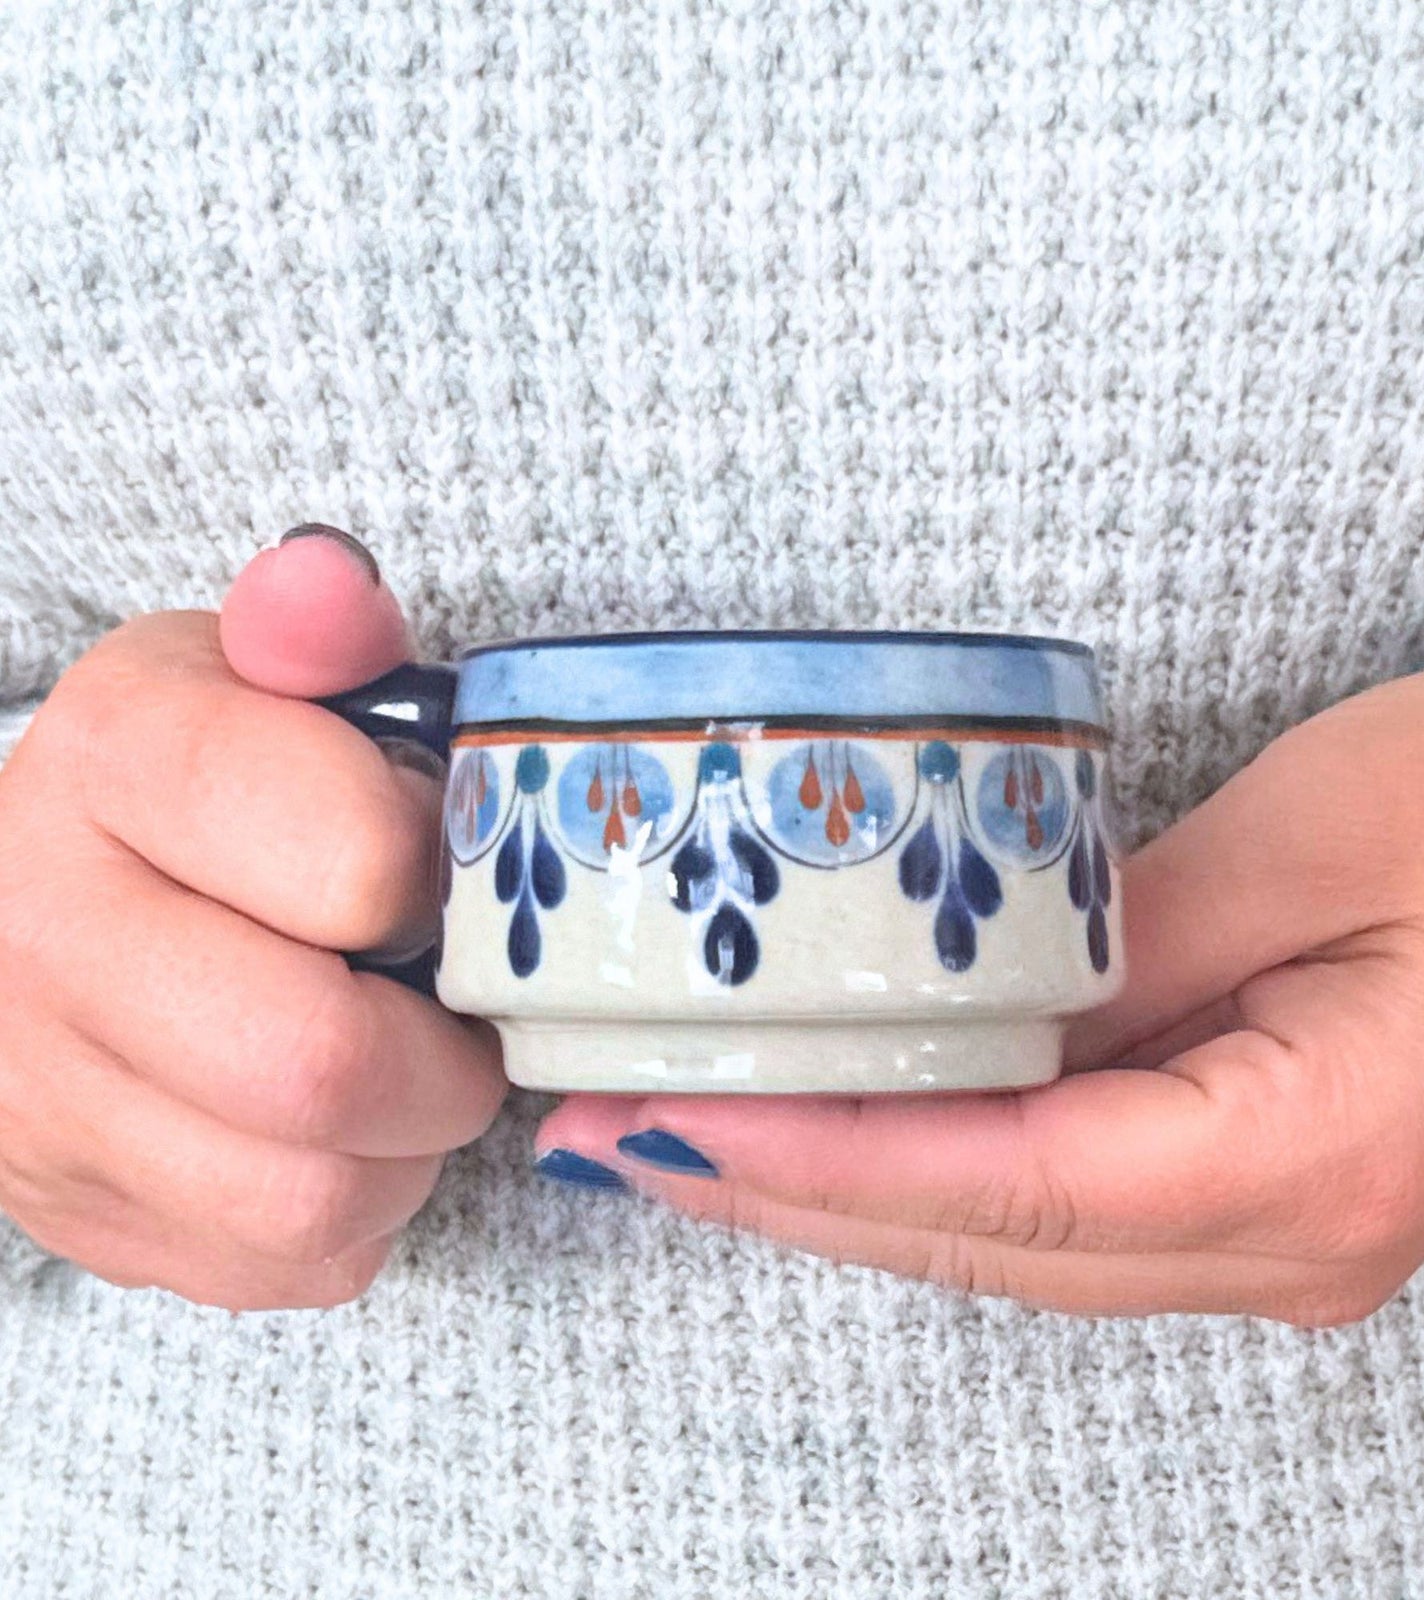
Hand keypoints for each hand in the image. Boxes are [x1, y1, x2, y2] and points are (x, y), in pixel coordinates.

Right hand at [0, 530, 503, 1307]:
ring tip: (403, 1077)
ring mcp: (36, 1097)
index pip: (354, 859)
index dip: (439, 876)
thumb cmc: (198, 787)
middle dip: (443, 1057)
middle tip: (458, 1016)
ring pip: (302, 1195)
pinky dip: (355, 1215)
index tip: (434, 868)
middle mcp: (40, 933)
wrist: (29, 907)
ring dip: (406, 1146)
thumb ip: (311, 632)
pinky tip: (337, 1139)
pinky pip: (278, 1267)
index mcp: (114, 763)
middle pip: (316, 1062)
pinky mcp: (75, 1213)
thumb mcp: (250, 679)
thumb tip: (334, 584)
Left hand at [538, 660, 1423, 1323]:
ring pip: (1012, 1249)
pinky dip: (926, 1186)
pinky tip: (831, 1146)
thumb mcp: (1300, 835)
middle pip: (989, 1244)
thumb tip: (957, 999)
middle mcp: (1290, 1242)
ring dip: (838, 1202)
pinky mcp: (1257, 1195)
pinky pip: (1059, 1216)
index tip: (667, 1126)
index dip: (824, 1165)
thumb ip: (1114, 934)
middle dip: (787, 1201)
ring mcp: (1278, 1238)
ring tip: (679, 1143)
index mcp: (1312, 1155)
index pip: (1014, 1188)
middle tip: (610, 1142)